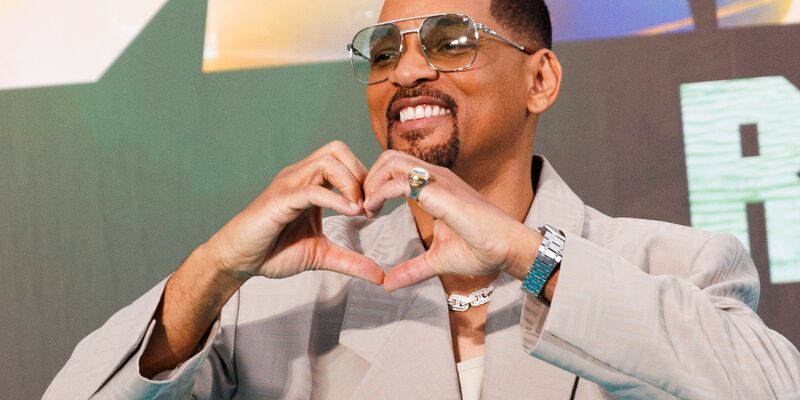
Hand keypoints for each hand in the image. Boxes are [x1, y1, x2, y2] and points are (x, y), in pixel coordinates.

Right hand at [202, 141, 383, 284]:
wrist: (240, 260)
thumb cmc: (275, 251)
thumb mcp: (322, 256)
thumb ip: (351, 261)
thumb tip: (381, 276)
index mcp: (311, 183)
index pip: (345, 160)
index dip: (366, 179)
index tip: (374, 209)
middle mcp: (300, 176)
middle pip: (338, 149)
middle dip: (361, 174)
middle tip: (369, 206)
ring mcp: (289, 185)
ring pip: (327, 161)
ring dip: (350, 183)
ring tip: (359, 210)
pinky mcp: (280, 200)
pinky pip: (312, 189)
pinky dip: (335, 199)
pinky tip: (350, 213)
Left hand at [363, 151, 539, 290]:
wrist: (507, 249)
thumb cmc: (481, 249)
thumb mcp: (437, 260)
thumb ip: (412, 269)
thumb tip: (388, 284)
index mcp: (436, 186)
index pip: (397, 168)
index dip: (377, 184)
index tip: (368, 210)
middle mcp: (436, 176)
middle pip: (389, 157)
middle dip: (369, 178)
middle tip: (362, 207)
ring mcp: (438, 181)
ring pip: (391, 162)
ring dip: (371, 183)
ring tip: (366, 209)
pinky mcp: (439, 192)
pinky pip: (400, 182)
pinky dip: (379, 193)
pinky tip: (373, 211)